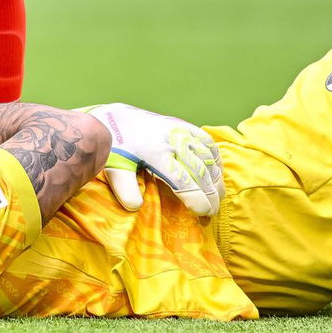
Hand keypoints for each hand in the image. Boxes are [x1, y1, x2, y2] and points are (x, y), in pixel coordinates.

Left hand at [80, 103, 223, 215]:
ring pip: (208, 156)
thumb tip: (136, 207)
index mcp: (156, 153)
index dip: (197, 199)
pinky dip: (215, 158)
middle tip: (213, 211)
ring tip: (218, 195)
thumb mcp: (114, 169)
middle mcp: (173, 140)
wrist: (114, 119)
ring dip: (216, 177)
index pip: (184, 181)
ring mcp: (180, 131)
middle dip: (211, 194)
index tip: (204, 213)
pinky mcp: (183, 125)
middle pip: (200, 171)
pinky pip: (207, 141)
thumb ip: (125, 189)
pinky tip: (216, 172)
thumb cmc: (114, 149)